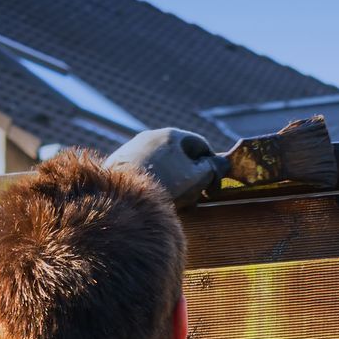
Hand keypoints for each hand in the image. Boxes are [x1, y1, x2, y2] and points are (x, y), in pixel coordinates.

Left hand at [102, 127, 227, 207]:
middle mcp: (151, 136)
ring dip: (172, 182)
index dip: (212, 166)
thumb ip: (213, 169)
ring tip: (174, 203)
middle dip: (191, 176)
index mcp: (172, 134)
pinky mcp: (118, 163)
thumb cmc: (165, 185)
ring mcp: (132, 148)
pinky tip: (154, 201)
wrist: (121, 197)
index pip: (201, 145)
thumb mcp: (197, 178)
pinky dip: (154, 184)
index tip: (212, 187)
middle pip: (180, 155)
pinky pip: (145, 172)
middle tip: (194, 198)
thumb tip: (220, 164)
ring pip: (162, 164)